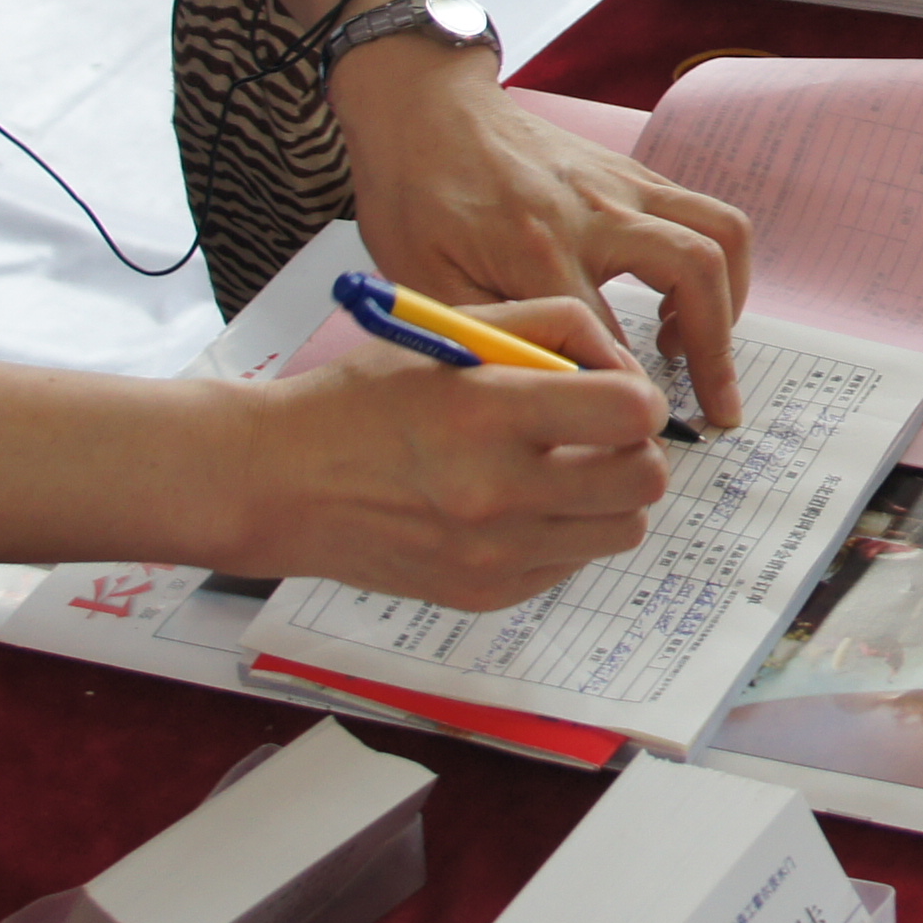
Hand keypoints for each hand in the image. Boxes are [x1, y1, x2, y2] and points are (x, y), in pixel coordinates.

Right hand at [238, 292, 675, 607]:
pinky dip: (563, 533)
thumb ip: (549, 329)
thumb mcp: (449, 332)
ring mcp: (492, 554)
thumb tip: (622, 366)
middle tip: (599, 433)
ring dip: (609, 497)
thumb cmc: (362, 398)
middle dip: (634, 449)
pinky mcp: (484, 593)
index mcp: (487, 413)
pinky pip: (571, 564)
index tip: (614, 393)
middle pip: (643, 480)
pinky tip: (518, 505)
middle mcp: (495, 491)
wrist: (279, 483)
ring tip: (562, 469)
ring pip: (623, 530)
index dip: (638, 397)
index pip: (630, 413)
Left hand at [332, 46, 754, 424]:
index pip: (610, 339)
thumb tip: (555, 391)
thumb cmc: (418, 198)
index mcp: (540, 248)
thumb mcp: (427, 283)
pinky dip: (713, 265)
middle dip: (717, 348)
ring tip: (699, 347)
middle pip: (697, 271)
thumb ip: (496, 338)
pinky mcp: (633, 172)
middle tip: (715, 405)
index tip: (639, 438)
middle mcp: (597, 210)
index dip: (630, 396)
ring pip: (721, 231)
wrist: (428, 111)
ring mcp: (624, 183)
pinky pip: (704, 213)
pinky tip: (679, 302)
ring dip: (729, 299)